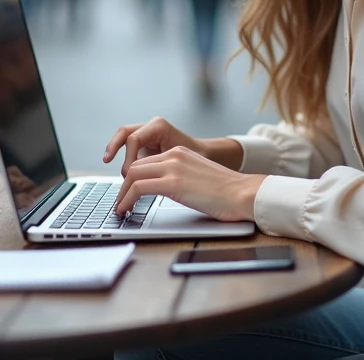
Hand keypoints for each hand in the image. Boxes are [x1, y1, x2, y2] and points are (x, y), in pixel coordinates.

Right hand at [103, 118, 206, 176]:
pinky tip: (117, 167)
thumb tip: (143, 179)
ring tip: (111, 165)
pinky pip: (128, 147)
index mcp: (159, 127)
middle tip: (110, 163)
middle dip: (114, 148)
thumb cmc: (197, 159)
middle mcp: (151, 128)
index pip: (134, 139)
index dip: (128, 157)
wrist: (206, 156)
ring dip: (115, 151)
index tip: (127, 174)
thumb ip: (159, 166)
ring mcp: (147, 135)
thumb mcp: (178, 161)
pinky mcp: (145, 145)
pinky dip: (121, 155)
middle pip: (124, 133)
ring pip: (123, 138)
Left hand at [113, 146, 264, 221]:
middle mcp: (174, 155)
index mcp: (180, 153)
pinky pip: (139, 188)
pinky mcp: (173, 183)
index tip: (128, 194)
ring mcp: (173, 168)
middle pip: (135, 167)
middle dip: (123, 187)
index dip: (133, 180)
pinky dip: (127, 200)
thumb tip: (167, 192)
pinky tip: (126, 211)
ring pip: (133, 175)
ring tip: (120, 209)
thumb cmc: (227, 192)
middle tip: (121, 204)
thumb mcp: (198, 178)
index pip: (146, 162)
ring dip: (122, 194)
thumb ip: (180, 178)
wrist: (243, 193)